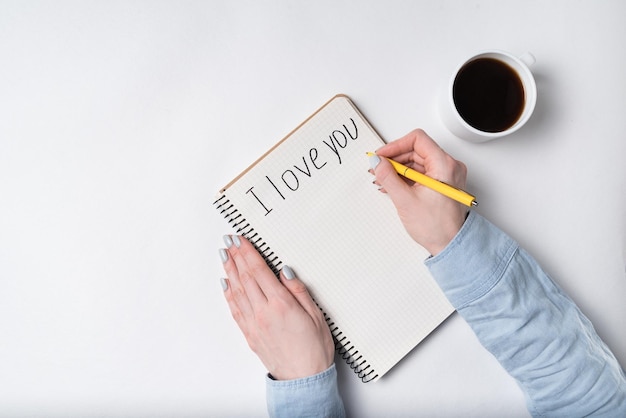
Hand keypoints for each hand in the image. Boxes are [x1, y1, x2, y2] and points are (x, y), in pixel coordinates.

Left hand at [219, 235, 334, 379]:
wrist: (304, 380)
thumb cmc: (314, 350)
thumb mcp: (316, 315)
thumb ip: (298, 291)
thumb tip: (285, 271)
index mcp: (281, 305)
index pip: (259, 271)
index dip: (248, 253)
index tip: (241, 240)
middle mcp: (263, 313)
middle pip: (245, 278)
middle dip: (236, 256)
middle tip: (229, 241)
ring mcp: (254, 324)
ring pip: (237, 291)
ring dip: (229, 271)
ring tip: (224, 256)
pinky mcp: (250, 335)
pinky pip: (235, 310)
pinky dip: (229, 294)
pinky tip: (226, 284)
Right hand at [370, 129, 467, 255]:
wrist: (449, 245)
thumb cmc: (436, 227)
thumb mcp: (405, 200)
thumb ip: (388, 177)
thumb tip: (376, 161)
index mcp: (445, 165)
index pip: (417, 140)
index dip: (395, 145)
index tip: (381, 156)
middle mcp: (449, 166)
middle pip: (416, 150)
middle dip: (394, 159)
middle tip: (377, 168)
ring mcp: (446, 175)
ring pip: (417, 161)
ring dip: (397, 169)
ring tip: (381, 179)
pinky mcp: (441, 183)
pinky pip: (421, 172)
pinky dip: (405, 177)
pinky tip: (391, 185)